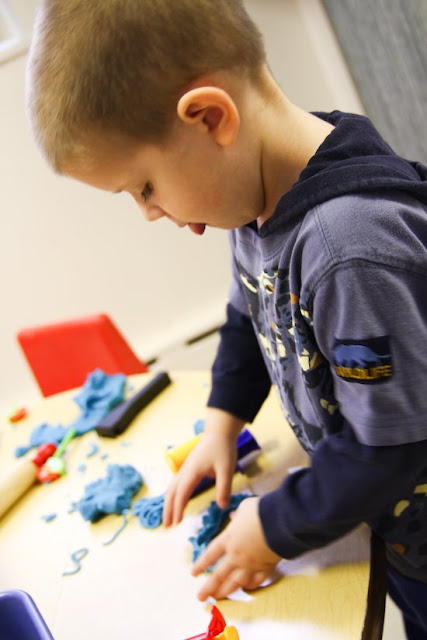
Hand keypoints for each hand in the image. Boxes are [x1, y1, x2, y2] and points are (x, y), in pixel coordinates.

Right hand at [162, 408, 243, 525]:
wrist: (219, 432)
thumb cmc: (223, 449)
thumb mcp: (227, 469)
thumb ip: (224, 488)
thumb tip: (222, 507)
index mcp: (192, 471)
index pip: (182, 493)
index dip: (178, 508)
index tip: (176, 523)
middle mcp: (185, 470)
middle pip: (172, 492)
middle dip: (168, 509)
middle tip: (167, 526)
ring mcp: (185, 468)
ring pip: (172, 487)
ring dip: (168, 502)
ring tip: (168, 517)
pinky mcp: (188, 467)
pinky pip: (176, 483)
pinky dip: (173, 494)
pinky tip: (175, 500)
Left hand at [191, 496, 279, 600]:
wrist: (281, 522)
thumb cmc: (261, 511)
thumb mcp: (244, 508)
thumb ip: (237, 515)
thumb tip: (233, 515)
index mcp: (229, 539)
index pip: (211, 555)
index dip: (201, 564)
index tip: (194, 573)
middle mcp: (237, 555)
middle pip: (219, 575)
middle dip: (208, 587)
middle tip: (200, 597)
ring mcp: (251, 564)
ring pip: (235, 583)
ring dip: (225, 592)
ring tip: (217, 599)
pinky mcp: (266, 568)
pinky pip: (256, 582)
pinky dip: (250, 586)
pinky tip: (245, 589)